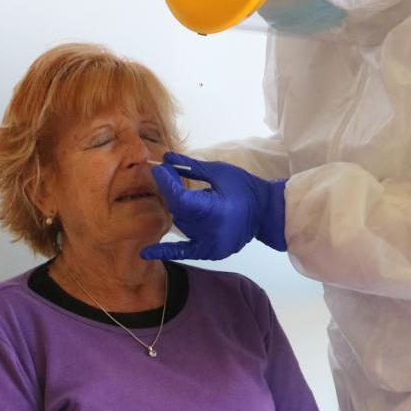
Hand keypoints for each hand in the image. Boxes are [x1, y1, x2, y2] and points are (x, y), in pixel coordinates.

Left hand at [141, 152, 286, 260]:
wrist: (266, 212)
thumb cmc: (245, 188)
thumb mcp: (220, 172)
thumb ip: (191, 167)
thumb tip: (165, 157)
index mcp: (215, 210)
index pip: (181, 199)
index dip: (167, 183)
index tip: (158, 169)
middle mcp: (210, 231)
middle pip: (179, 211)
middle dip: (171, 191)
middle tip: (168, 174)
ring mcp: (210, 245)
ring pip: (181, 224)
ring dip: (179, 209)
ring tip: (184, 193)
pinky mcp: (210, 252)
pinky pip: (184, 251)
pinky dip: (165, 250)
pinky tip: (145, 252)